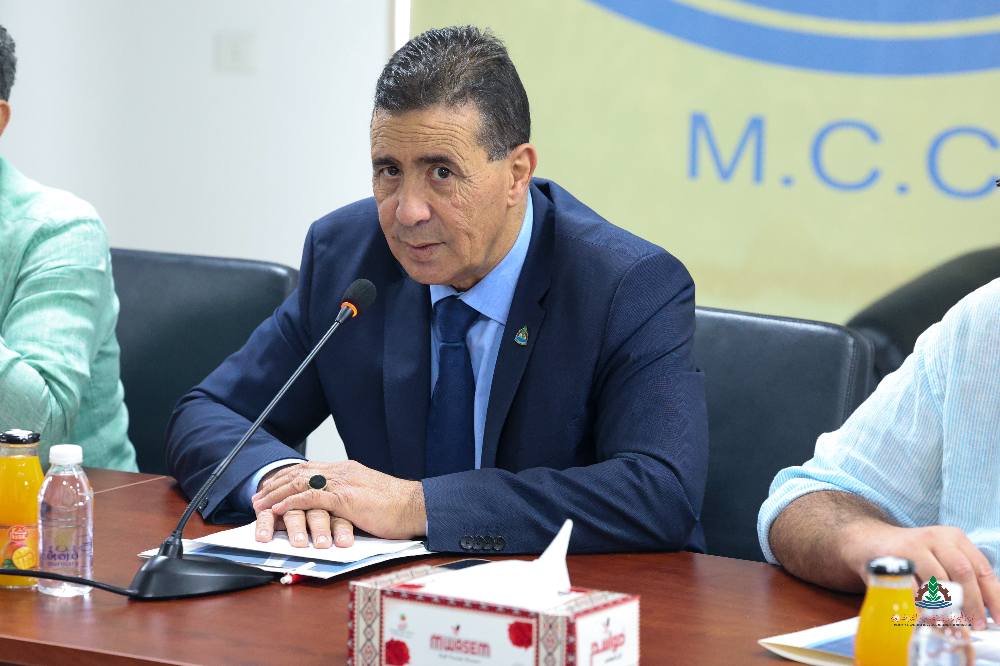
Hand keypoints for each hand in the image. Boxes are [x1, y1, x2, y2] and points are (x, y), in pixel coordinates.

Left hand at [252, 460, 425, 540]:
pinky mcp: (346, 497)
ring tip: (260, 505)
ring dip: (277, 494)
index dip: (288, 478)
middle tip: (257, 496)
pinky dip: (291, 503)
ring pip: (301, 482)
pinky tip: (278, 510)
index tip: (272, 487)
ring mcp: (344, 483)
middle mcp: (343, 471)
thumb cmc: (400, 508)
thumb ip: (351, 499)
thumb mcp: (370, 499)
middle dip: (276, 484)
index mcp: (349, 471)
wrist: (418, 507)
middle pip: (300, 472)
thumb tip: (336, 509)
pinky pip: (311, 497)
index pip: (311, 469)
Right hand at [842, 523, 999, 628]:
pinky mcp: (891, 560)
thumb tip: (984, 612)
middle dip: (971, 603)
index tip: (997, 619)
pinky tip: (926, 619)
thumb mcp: (940, 556)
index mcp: (953, 537)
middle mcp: (934, 538)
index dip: (992, 596)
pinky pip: (911, 589)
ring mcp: (910, 548)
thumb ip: (962, 578)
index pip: (980, 567)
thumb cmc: (911, 555)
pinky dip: (921, 608)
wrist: (868, 541)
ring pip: (937, 581)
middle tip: (974, 625)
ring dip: (947, 609)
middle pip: (962, 572)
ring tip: (952, 626)